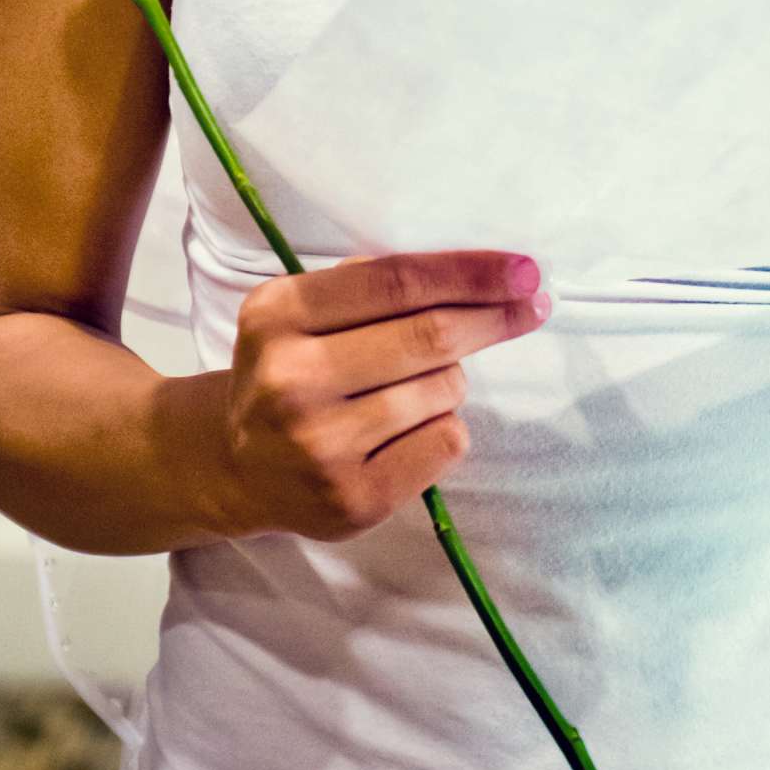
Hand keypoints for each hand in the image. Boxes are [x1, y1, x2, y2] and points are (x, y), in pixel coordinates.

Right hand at [219, 249, 551, 541]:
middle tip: (532, 303)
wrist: (237, 466)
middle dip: (493, 317)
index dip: (470, 273)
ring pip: (444, 390)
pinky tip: (406, 432)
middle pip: (431, 336)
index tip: (526, 268)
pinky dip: (444, 427)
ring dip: (451, 380)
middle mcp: (291, 380)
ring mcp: (320, 446)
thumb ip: (370, 284)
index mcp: (278, 314)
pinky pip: (445, 443)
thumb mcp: (303, 311)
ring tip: (410, 389)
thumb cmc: (292, 369)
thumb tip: (479, 274)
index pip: (397, 281)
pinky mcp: (351, 501)